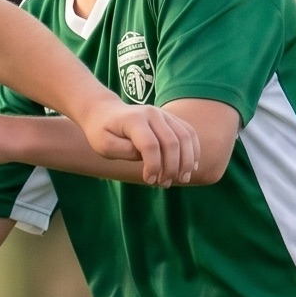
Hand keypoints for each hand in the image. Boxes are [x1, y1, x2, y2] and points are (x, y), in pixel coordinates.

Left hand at [85, 99, 200, 185]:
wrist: (105, 112)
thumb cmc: (102, 132)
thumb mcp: (104, 145)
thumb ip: (124, 151)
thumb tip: (145, 157)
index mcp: (134, 119)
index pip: (150, 145)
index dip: (153, 166)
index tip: (149, 181)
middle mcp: (152, 113)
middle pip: (171, 142)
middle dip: (171, 167)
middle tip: (165, 184)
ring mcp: (164, 114)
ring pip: (185, 137)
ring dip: (186, 161)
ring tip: (182, 178)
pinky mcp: (171, 119)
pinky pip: (189, 133)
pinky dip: (193, 150)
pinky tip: (191, 167)